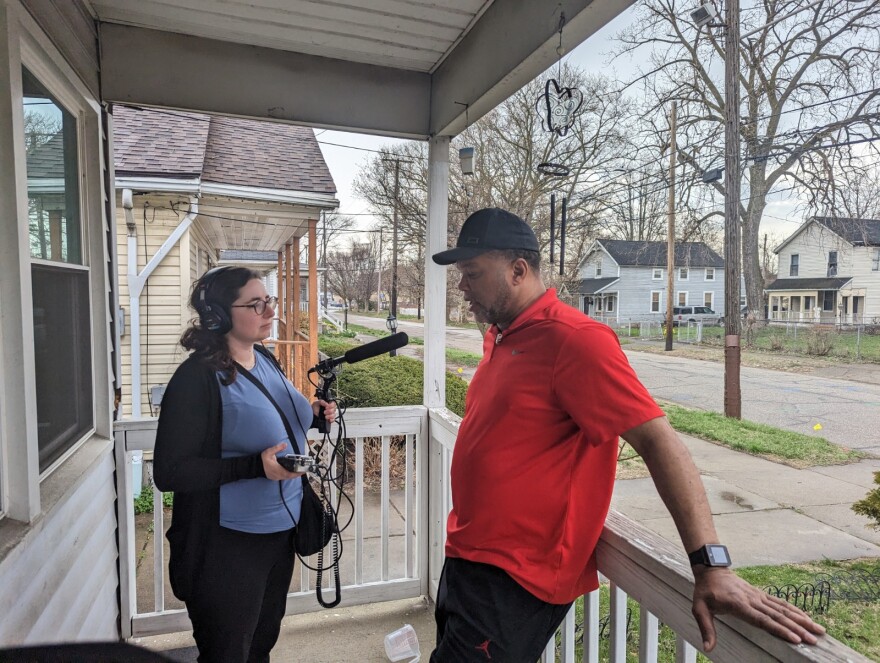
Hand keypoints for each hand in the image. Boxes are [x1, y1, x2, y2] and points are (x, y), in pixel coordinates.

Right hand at [261, 442, 302, 480]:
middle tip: (303, 471)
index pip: (289, 474)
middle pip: (289, 477)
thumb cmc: (262, 460)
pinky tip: (290, 472)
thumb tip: (285, 445)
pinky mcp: (274, 477)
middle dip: (297, 474)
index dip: (296, 473)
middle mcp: (277, 475)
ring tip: (298, 471)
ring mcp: (276, 477)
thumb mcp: (269, 452)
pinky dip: (288, 475)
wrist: (255, 466)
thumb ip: (277, 448)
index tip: (302, 471)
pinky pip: (283, 477)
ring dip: (292, 475)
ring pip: (286, 478)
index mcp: (277, 470)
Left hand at [312, 399, 337, 424]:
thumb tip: (327, 404)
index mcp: (328, 404)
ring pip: (334, 415)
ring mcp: (330, 415)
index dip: (331, 405)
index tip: (326, 407)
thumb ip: (322, 401)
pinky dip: (331, 420)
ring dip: (330, 416)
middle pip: (334, 410)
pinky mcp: (329, 420)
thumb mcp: (316, 403)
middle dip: (329, 411)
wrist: (310, 415)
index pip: (334, 404)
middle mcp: (330, 409)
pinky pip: (333, 420)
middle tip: (324, 412)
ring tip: (325, 416)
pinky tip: (328, 419)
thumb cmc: (313, 409)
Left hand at [692, 567, 824, 651]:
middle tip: (814, 640)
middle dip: (798, 628)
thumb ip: (706, 628)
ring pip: (783, 609)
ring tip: (819, 630)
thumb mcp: (699, 608)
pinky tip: (807, 618)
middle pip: (778, 616)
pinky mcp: (761, 594)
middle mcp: (753, 600)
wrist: (711, 569)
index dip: (779, 629)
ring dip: (802, 620)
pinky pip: (780, 603)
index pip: (763, 620)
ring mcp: (759, 596)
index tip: (795, 638)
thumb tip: (708, 648)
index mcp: (739, 605)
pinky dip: (795, 610)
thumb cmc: (705, 591)